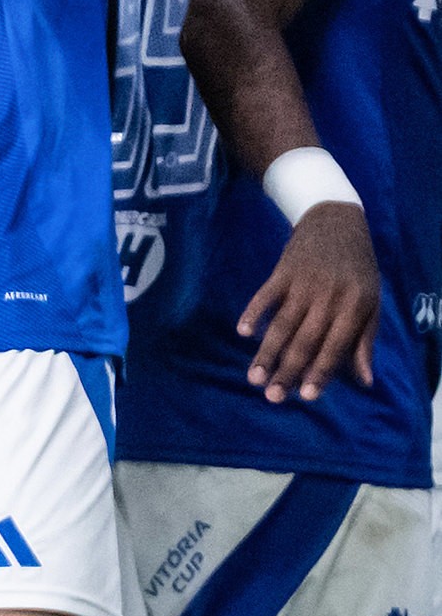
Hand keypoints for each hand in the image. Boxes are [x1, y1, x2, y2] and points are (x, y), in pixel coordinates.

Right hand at [237, 202, 380, 403]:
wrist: (336, 219)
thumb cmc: (357, 267)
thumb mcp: (372, 301)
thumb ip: (365, 340)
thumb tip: (365, 380)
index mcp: (354, 306)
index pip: (335, 346)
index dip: (320, 372)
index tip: (306, 396)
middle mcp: (328, 297)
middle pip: (304, 340)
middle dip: (287, 371)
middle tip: (272, 397)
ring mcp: (303, 283)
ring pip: (282, 324)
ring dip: (266, 352)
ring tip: (253, 377)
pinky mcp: (282, 271)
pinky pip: (265, 295)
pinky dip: (252, 312)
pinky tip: (243, 332)